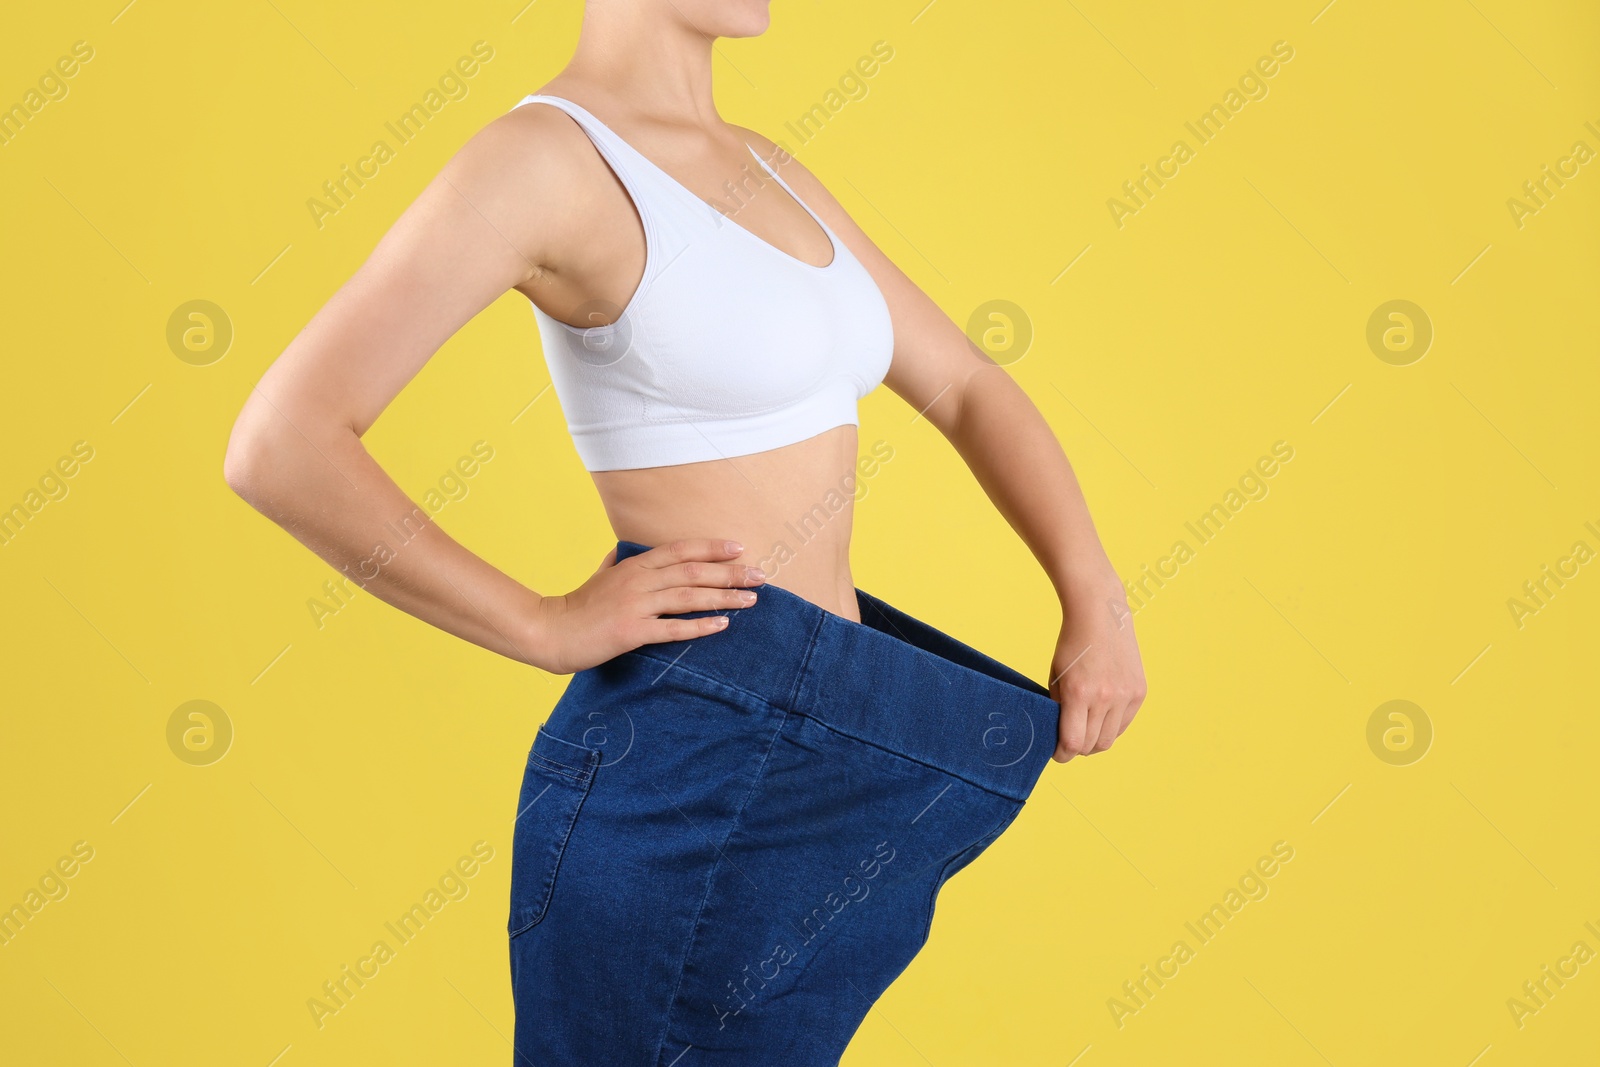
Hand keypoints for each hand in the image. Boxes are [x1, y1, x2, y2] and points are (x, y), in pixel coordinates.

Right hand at [528, 538, 766, 673]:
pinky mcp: (631, 632)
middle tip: (760, 576)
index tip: (739, 548)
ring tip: (750, 600)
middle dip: (730, 573)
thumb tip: (622, 551)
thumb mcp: (600, 576)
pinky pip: (672, 628)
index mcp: (635, 565)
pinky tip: (722, 625)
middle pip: (693, 571)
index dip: (712, 547)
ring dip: (723, 597)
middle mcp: (639, 580)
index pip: (681, 549)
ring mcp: (635, 605)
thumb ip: (616, 562)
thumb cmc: (578, 606)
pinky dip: (699, 626)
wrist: (551, 631)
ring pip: (688, 597)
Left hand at [1048, 570, 1146, 761]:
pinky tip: (1101, 719)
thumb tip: (1059, 734)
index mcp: (1079, 693)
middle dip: (1077, 749)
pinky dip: (1111, 728)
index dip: (1062, 754)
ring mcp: (1125, 695)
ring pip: (1109, 739)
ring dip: (1095, 742)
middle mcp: (1105, 697)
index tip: (1057, 754)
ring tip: (1085, 733)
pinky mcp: (1139, 691)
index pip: (1072, 742)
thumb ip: (1059, 706)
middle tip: (1068, 744)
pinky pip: (1124, 724)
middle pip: (1091, 745)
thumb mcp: (1056, 675)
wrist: (1101, 614)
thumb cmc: (1072, 643)